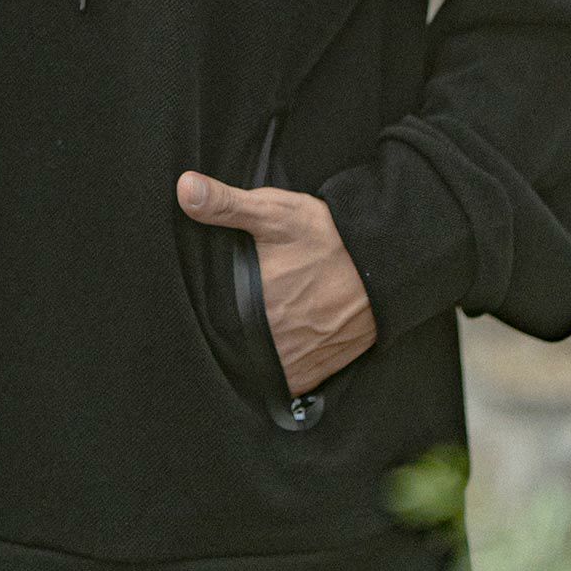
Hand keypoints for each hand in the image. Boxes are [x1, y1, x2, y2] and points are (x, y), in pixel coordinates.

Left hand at [176, 167, 377, 395]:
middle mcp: (272, 343)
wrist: (386, 265)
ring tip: (262, 326)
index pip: (211, 322)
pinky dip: (282, 367)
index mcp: (253, 308)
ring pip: (260, 366)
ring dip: (257, 353)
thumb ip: (225, 204)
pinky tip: (283, 341)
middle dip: (233, 330)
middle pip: (235, 344)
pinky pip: (288, 381)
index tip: (211, 303)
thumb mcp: (274, 212)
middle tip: (242, 308)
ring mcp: (297, 362)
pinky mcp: (318, 372)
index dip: (209, 313)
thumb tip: (184, 189)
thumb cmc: (328, 238)